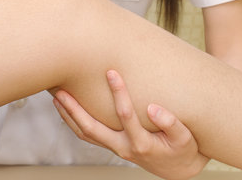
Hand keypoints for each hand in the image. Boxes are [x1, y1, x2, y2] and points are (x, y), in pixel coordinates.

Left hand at [53, 70, 208, 179]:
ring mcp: (115, 147)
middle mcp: (123, 147)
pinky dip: (74, 121)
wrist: (177, 168)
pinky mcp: (112, 145)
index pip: (126, 115)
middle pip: (92, 129)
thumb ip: (171, 123)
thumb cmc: (182, 149)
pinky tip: (66, 107)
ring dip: (69, 116)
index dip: (119, 92)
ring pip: (86, 134)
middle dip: (75, 109)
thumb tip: (152, 108)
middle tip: (61, 91)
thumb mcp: (185, 138)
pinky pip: (88, 135)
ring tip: (56, 96)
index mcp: (141, 143)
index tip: (112, 72)